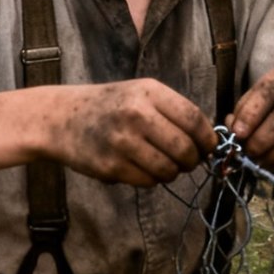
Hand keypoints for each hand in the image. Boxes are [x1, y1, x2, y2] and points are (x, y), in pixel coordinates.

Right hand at [45, 80, 216, 186]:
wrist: (63, 118)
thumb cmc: (110, 105)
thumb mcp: (141, 93)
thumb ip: (172, 111)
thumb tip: (207, 138)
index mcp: (149, 91)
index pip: (193, 118)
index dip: (208, 138)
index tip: (209, 147)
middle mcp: (137, 114)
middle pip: (184, 148)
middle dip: (192, 160)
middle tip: (189, 162)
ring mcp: (123, 142)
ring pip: (167, 169)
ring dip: (172, 172)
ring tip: (165, 165)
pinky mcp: (111, 167)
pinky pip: (147, 181)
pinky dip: (151, 180)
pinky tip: (143, 168)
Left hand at [228, 65, 273, 176]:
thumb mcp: (260, 116)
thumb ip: (244, 116)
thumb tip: (229, 124)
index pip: (267, 87)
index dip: (251, 110)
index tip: (237, 132)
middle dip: (260, 130)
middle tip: (246, 149)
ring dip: (270, 144)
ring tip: (256, 157)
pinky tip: (272, 160)